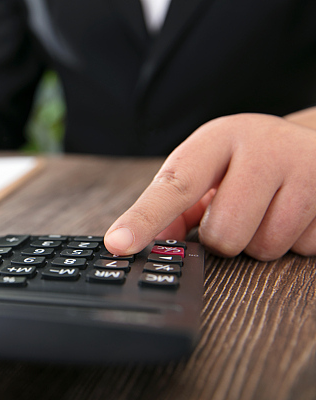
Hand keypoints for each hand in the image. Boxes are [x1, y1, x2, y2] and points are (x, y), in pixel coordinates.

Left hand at [104, 112, 315, 260]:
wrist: (314, 141)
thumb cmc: (247, 160)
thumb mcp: (209, 167)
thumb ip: (173, 205)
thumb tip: (138, 242)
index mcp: (219, 139)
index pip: (176, 184)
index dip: (144, 219)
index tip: (118, 244)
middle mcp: (264, 148)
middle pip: (223, 235)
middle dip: (223, 237)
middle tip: (236, 211)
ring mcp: (307, 170)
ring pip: (263, 248)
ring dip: (258, 241)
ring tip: (267, 208)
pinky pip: (301, 249)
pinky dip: (292, 241)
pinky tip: (294, 211)